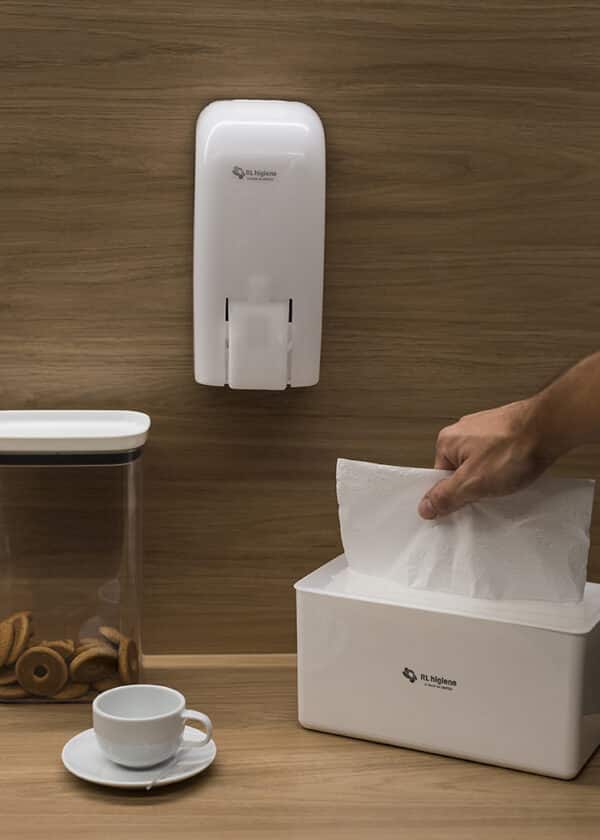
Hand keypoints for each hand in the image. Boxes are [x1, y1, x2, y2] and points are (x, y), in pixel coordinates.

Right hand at [418, 399, 549, 518]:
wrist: (551, 427)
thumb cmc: (514, 448)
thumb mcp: (473, 482)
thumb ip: (446, 496)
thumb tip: (425, 507)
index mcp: (447, 441)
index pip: (439, 478)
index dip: (452, 496)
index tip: (464, 507)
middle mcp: (463, 431)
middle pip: (459, 472)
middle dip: (474, 487)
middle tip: (489, 494)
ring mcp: (485, 430)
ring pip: (480, 466)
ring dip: (491, 478)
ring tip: (506, 481)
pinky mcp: (504, 432)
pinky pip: (497, 458)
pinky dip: (505, 468)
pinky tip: (515, 473)